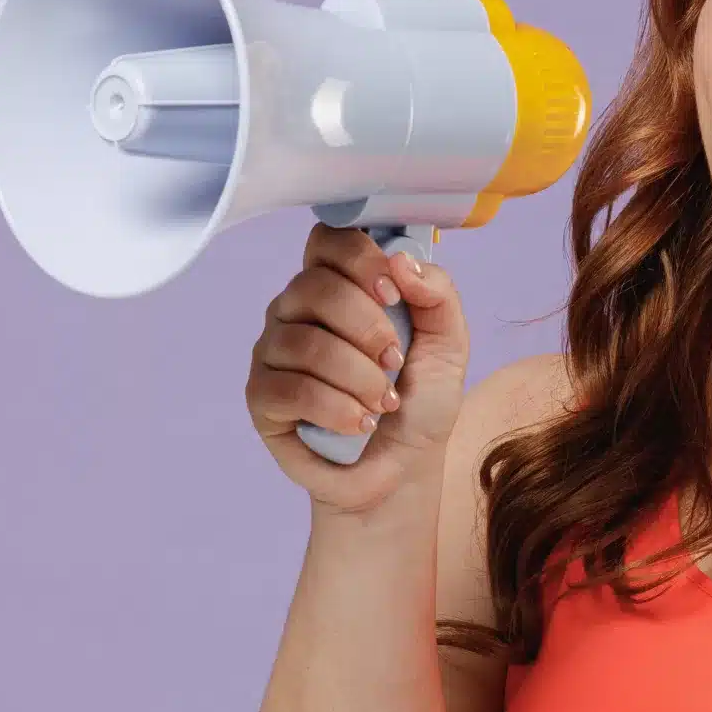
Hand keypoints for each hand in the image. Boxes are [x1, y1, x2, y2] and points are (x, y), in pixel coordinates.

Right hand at [243, 222, 469, 513]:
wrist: (402, 470)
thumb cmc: (419, 403)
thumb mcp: (448, 343)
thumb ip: (437, 293)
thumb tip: (401, 260)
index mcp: (338, 285)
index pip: (328, 241)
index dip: (360, 259)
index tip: (393, 295)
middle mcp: (297, 310)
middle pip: (315, 287)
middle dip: (368, 328)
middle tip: (395, 363)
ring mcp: (274, 351)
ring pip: (305, 342)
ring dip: (358, 377)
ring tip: (383, 404)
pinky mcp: (262, 396)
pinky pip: (292, 388)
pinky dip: (336, 408)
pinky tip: (358, 424)